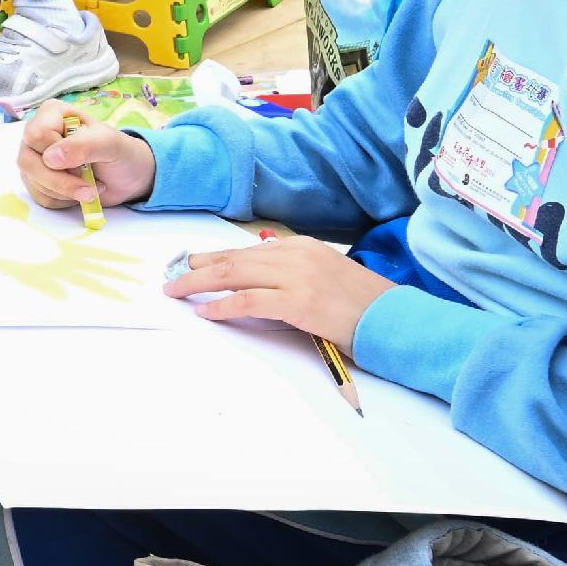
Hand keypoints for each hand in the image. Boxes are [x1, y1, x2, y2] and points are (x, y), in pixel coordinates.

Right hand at [19, 108, 154, 211]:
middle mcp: (37, 135)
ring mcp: (34, 159)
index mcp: (52, 114)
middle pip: (28, 161)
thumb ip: (83, 145)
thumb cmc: (120, 153)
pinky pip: (38, 197)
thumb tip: (51, 158)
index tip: (84, 160)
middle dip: (62, 180)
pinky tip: (78, 193)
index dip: (59, 153)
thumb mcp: (110, 144)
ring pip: (33, 182)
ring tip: (90, 187)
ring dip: (66, 192)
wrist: (128, 177)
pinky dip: (62, 201)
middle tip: (90, 185)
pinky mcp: (36, 181)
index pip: (37, 135)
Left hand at [163, 234, 391, 346]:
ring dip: (199, 284)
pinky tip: (206, 311)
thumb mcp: (324, 275)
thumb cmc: (360, 304)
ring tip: (177, 292)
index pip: (247, 250)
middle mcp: (296, 254)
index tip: (191, 264)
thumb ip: (291, 271)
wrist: (393, 318)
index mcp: (302, 246)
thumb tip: (255, 273)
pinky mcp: (299, 301)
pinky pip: (250, 300)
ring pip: (235, 275)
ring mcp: (297, 276)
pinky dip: (223, 305)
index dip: (215, 257)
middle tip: (173, 278)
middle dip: (198, 268)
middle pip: (234, 259)